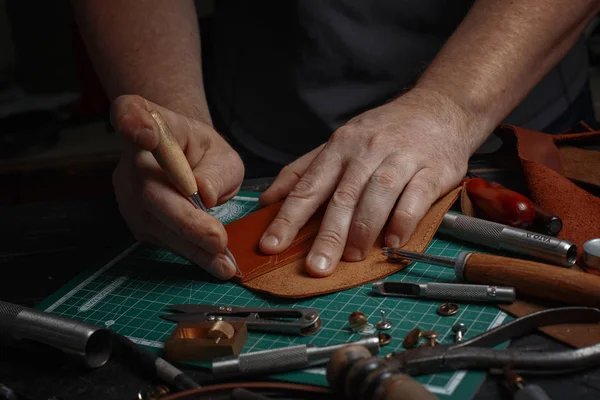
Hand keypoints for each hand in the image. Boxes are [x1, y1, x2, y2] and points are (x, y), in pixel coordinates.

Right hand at [111, 95, 243, 278]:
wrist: (185, 164)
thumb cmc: (202, 154)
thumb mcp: (221, 153)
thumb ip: (215, 170)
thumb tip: (204, 194)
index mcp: (149, 121)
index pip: (130, 112)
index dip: (133, 123)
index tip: (147, 136)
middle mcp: (131, 157)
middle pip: (149, 190)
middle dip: (186, 220)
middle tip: (218, 239)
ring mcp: (127, 192)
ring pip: (157, 223)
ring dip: (193, 247)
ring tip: (225, 264)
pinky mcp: (136, 220)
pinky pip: (164, 238)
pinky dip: (192, 253)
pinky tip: (216, 263)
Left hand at [258, 88, 483, 276]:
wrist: (439, 108)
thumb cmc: (383, 132)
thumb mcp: (338, 144)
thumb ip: (303, 172)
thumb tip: (268, 201)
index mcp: (339, 148)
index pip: (308, 187)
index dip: (288, 218)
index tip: (271, 245)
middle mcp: (367, 151)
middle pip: (343, 196)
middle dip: (328, 235)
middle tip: (317, 266)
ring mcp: (401, 158)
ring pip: (378, 194)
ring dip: (364, 229)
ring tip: (353, 257)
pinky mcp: (433, 169)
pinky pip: (416, 197)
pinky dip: (403, 221)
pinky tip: (393, 241)